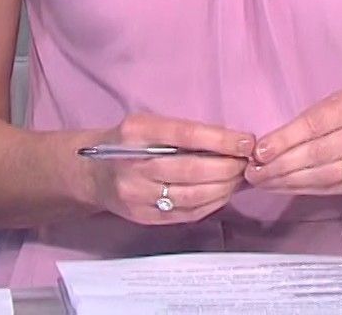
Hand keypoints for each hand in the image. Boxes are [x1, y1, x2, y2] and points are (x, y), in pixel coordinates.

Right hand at [81, 114, 251, 225]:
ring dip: (224, 188)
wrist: (92, 172)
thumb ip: (182, 131)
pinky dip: (211, 204)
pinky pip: (186, 213)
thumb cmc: (128, 142)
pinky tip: (223, 194)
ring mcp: (136, 195)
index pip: (186, 135)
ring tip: (240, 178)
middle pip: (192, 169)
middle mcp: (133, 165)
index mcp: (136, 133)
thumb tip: (231, 141)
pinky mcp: (142, 217)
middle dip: (228, 167)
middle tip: (249, 163)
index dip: (221, 139)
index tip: (247, 141)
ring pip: (192, 195)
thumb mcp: (147, 124)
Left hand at [245, 88, 341, 195]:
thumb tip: (265, 148)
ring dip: (288, 181)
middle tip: (253, 172)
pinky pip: (332, 189)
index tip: (259, 152)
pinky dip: (303, 189)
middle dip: (280, 165)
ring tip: (263, 182)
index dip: (285, 139)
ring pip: (324, 175)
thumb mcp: (334, 102)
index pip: (316, 124)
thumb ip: (306, 121)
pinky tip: (283, 187)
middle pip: (318, 153)